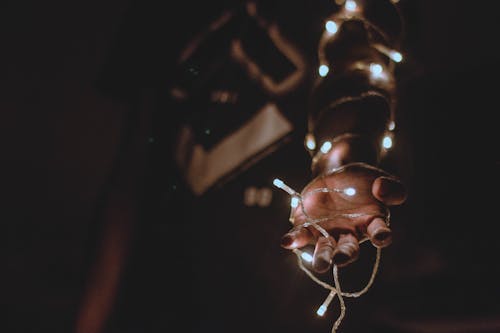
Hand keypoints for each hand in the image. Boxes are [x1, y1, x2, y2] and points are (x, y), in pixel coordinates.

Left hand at [280, 163, 406, 272]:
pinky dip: (293, 240)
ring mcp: (328, 232)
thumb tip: (381, 189)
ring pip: (325, 248)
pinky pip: (301, 235)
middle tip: (339, 260)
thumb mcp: (378, 177)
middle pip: (348, 249)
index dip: (381, 235)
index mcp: (372, 222)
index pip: (379, 232)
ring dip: (321, 257)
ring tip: (319, 265)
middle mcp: (350, 233)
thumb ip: (390, 186)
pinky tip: (287, 241)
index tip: (381, 237)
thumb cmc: (362, 181)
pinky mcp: (308, 227)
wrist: (336, 174)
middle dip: (344, 256)